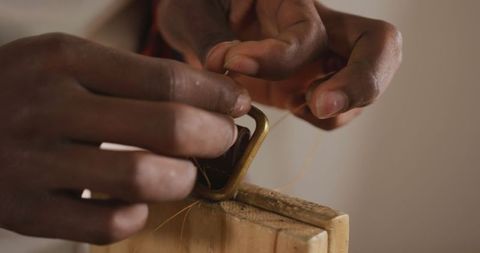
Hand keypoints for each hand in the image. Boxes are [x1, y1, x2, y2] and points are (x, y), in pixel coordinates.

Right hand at [0, 33, 249, 243]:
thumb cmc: (20, 91)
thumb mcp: (66, 63)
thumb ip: (131, 78)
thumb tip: (206, 98)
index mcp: (65, 60)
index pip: (166, 79)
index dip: (215, 95)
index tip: (237, 103)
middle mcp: (49, 106)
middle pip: (167, 126)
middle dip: (214, 136)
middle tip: (222, 139)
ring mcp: (34, 162)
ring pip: (143, 178)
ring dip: (182, 179)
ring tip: (184, 173)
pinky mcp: (26, 211)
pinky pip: (107, 224)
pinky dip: (137, 214)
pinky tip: (137, 200)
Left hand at [157, 0, 401, 128]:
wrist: (201, 23)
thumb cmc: (198, 7)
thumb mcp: (194, 9)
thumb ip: (208, 33)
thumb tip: (222, 64)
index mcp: (291, 0)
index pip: (308, 32)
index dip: (277, 56)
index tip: (236, 65)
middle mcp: (318, 26)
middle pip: (380, 44)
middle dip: (361, 83)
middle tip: (320, 107)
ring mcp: (320, 59)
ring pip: (366, 85)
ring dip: (335, 108)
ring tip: (294, 105)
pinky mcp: (310, 86)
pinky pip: (338, 108)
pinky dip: (322, 118)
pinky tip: (294, 107)